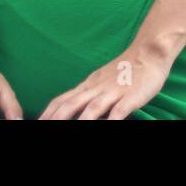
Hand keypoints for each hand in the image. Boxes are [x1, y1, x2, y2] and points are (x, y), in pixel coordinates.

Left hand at [39, 41, 172, 119]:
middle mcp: (97, 88)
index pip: (62, 100)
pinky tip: (106, 127)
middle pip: (71, 105)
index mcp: (88, 84)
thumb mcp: (101, 79)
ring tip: (67, 132)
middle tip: (43, 128)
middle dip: (56, 119)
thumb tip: (71, 109)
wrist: (148, 52)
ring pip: (92, 109)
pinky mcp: (131, 96)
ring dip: (80, 122)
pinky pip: (119, 111)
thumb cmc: (125, 69)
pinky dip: (111, 120)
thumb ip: (87, 94)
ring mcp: (113, 91)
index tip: (37, 122)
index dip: (48, 113)